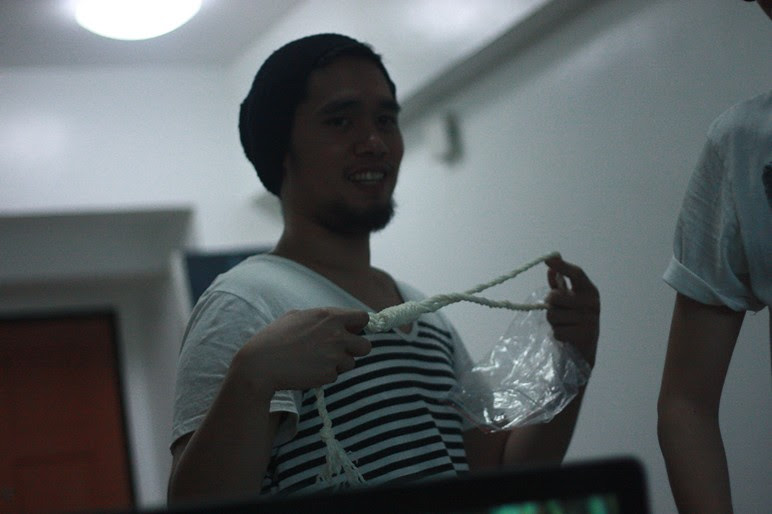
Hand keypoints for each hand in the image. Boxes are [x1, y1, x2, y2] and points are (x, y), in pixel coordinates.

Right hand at [235, 307, 371, 393]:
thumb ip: (320, 317)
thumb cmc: (274, 338)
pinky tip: (307, 371)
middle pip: (366, 346)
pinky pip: (334, 376)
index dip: (358, 327)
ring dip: (337, 364)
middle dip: (355, 350)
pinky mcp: (329, 374)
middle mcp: (336, 335)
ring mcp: (334, 355)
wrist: (260, 364)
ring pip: (350, 363)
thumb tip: (334, 319)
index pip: (362, 318)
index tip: (351, 332)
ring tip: (315, 361)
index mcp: (329, 316)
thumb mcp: (296, 316)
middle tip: (340, 352)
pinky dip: (324, 375)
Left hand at [544, 256, 599, 366]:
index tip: (547, 259)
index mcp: (589, 291)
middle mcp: (592, 303)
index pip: (576, 274)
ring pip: (552, 315)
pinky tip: (567, 336)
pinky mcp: (584, 336)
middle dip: (549, 306)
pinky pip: (556, 331)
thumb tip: (550, 268)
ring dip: (553, 322)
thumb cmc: (574, 321)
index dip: (562, 266)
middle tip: (558, 312)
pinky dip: (557, 334)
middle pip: (555, 296)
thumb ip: (559, 285)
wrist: (584, 351)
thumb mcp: (568, 302)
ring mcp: (589, 319)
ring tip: (564, 325)